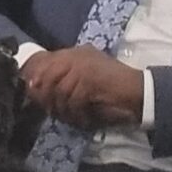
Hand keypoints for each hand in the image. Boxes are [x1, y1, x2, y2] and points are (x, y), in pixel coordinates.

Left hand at [20, 45, 142, 128]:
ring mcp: (83, 67)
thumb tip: (37, 87)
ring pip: (59, 91)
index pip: (47, 61)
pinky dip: (77, 113)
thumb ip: (66, 76)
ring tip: (72, 118)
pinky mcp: (89, 81)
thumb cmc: (112, 87)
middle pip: (48, 75)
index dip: (37, 77)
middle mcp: (78, 56)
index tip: (32, 93)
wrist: (138, 91)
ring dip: (64, 109)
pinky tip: (83, 119)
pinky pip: (73, 100)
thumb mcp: (87, 77)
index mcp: (76, 52)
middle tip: (52, 111)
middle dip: (46, 96)